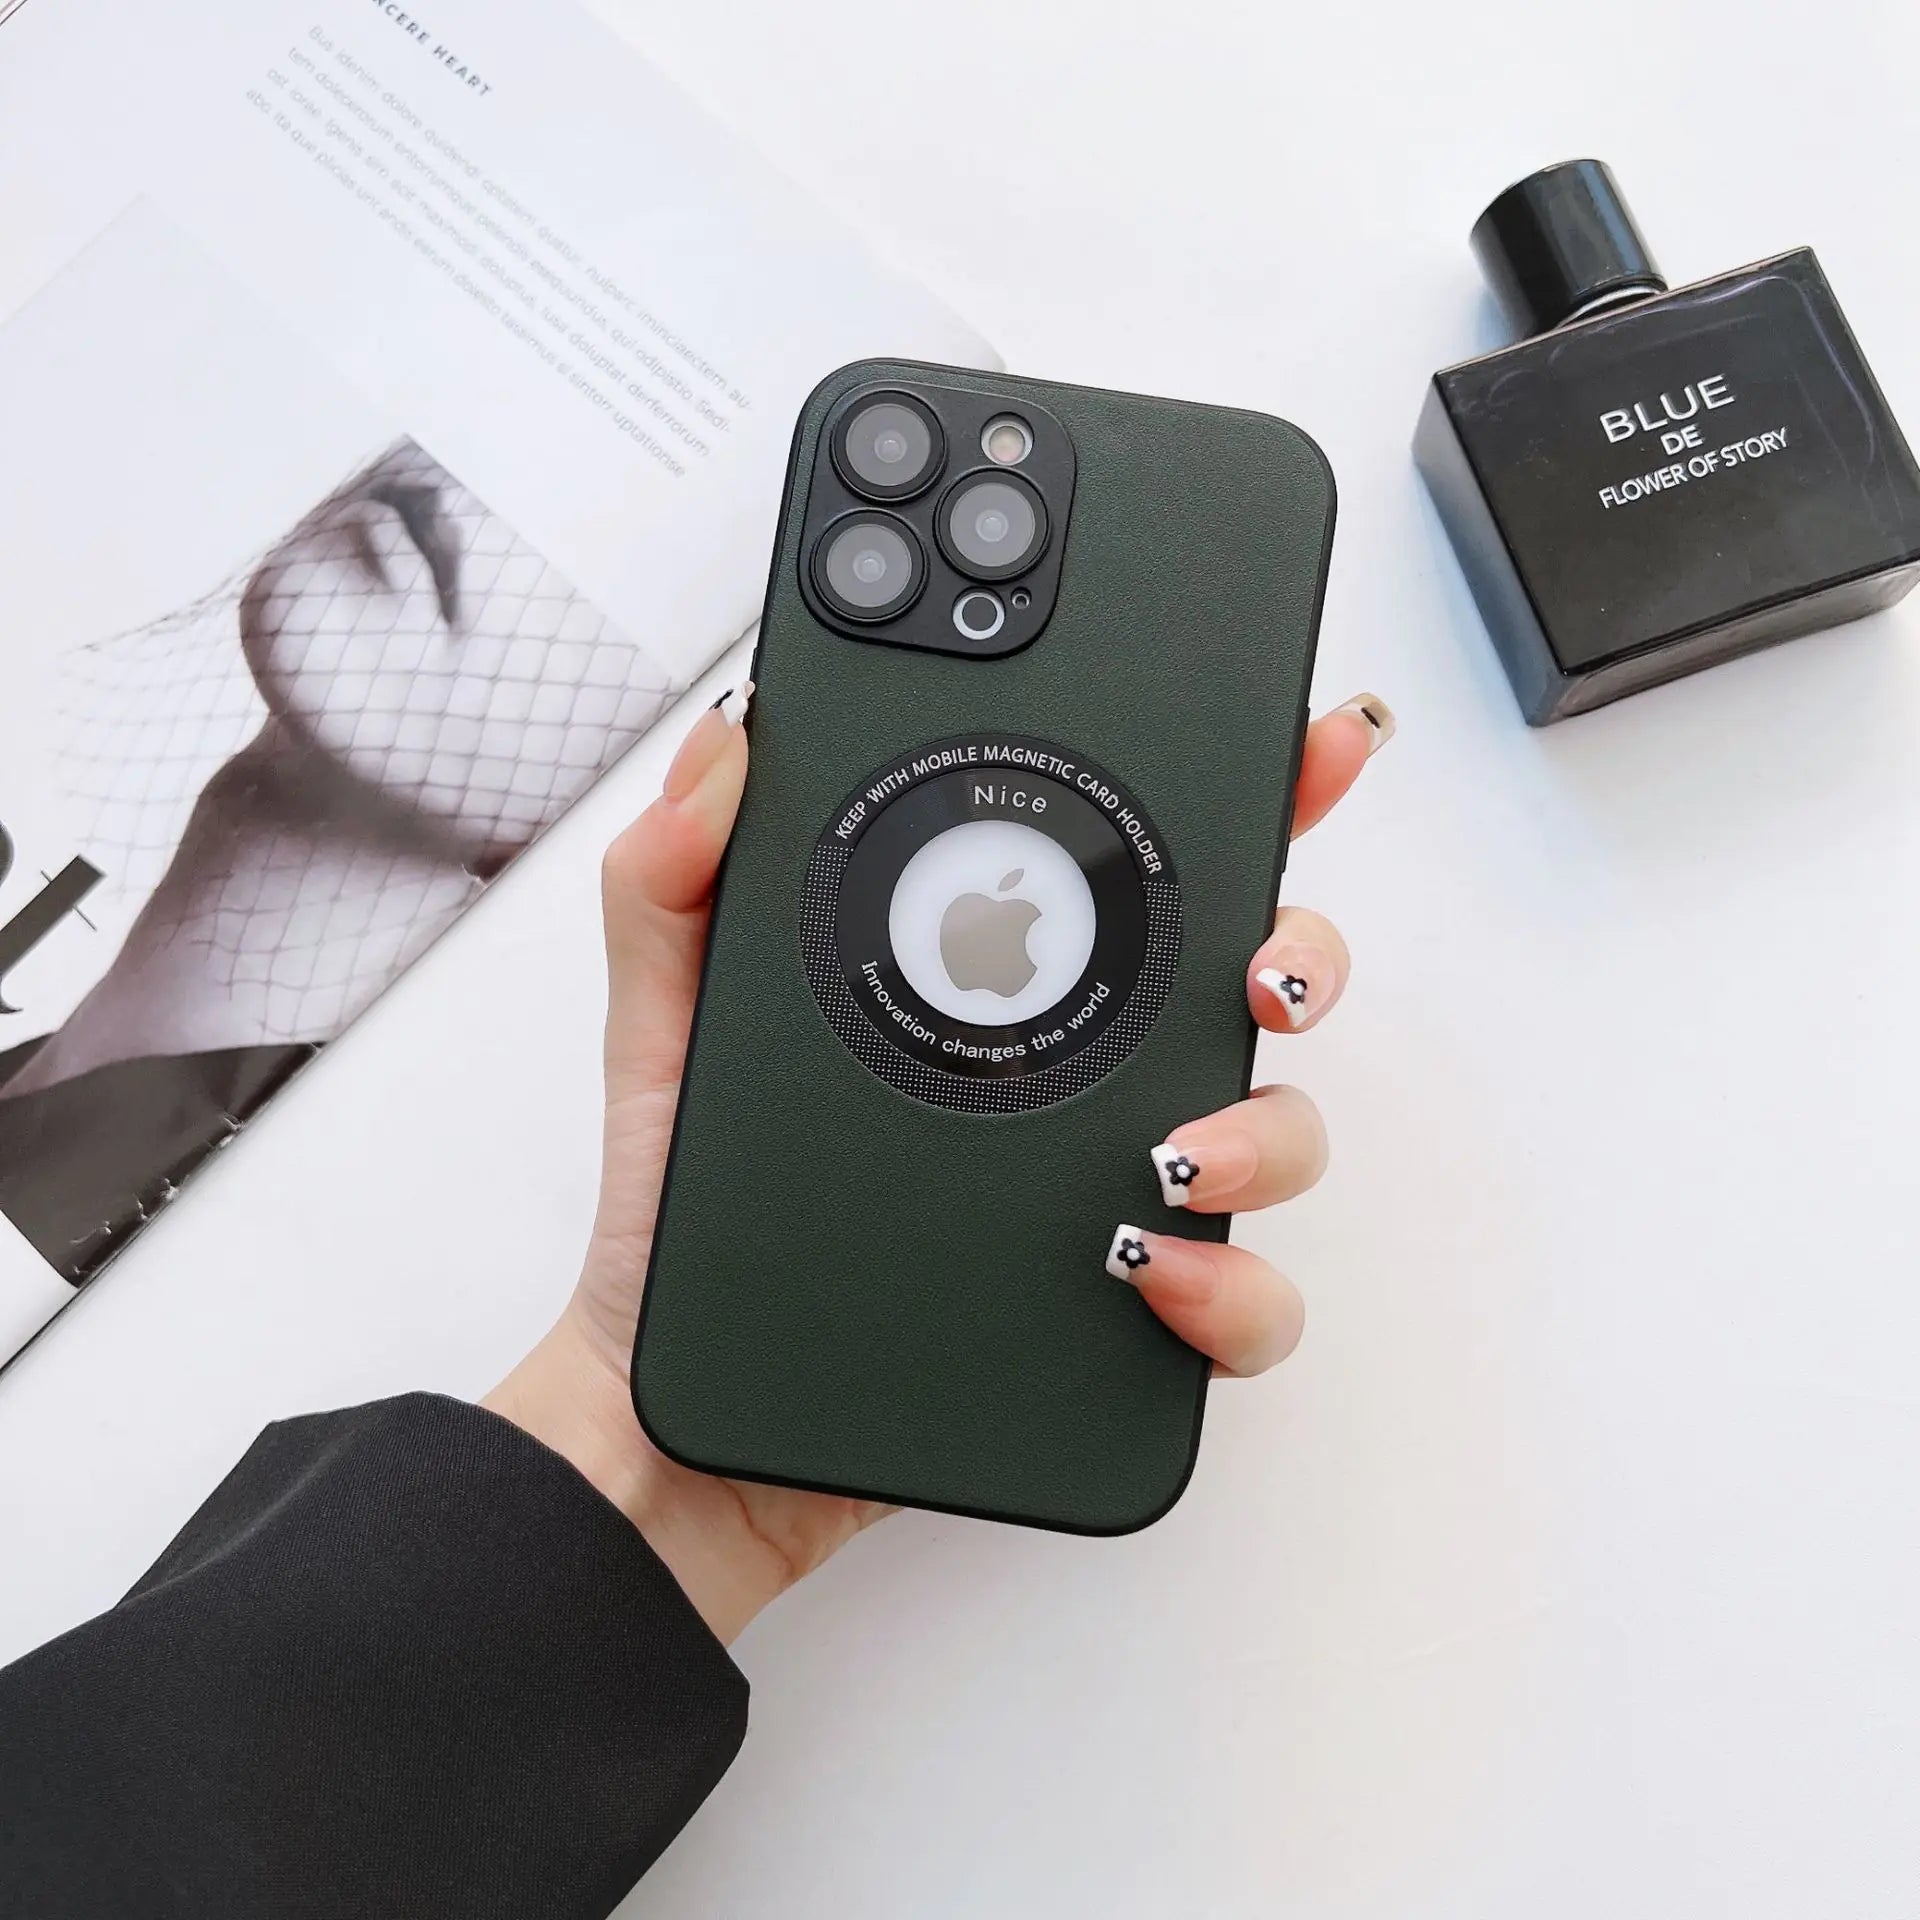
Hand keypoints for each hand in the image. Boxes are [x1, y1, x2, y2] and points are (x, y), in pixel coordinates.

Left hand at [485, 687, 1391, 1642]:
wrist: (687, 1414)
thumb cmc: (682, 1213)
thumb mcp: (668, 1030)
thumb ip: (673, 879)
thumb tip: (728, 734)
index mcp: (995, 985)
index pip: (1135, 873)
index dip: (1242, 794)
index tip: (1302, 740)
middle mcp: (1078, 1081)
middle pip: (1251, 983)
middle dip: (1302, 951)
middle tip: (1260, 972)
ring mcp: (1117, 1197)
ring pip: (1280, 1135)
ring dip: (1270, 1130)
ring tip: (1174, 1157)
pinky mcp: (1124, 1320)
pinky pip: (1242, 1306)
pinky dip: (1232, 1289)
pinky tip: (1145, 1271)